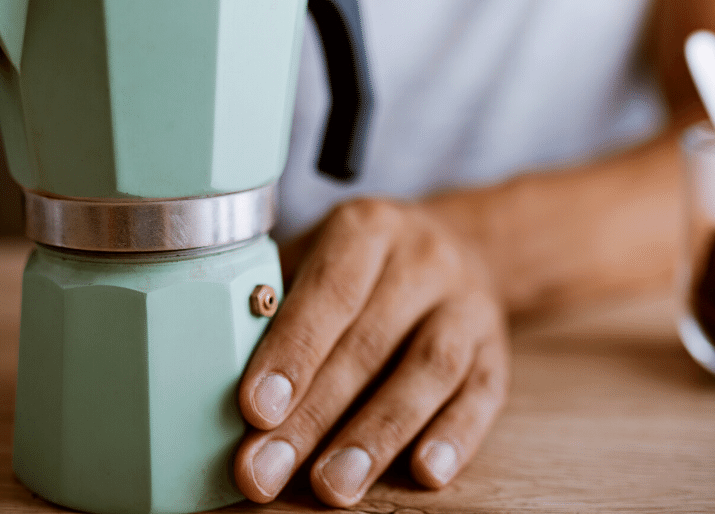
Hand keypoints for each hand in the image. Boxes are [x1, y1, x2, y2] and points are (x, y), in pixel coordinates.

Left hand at [234, 198, 510, 507]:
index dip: (292, 353)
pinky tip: (424, 472)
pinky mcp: (497, 350)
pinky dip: (455, 437)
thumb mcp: (318, 255)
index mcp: (368, 229)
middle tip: (268, 469)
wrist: (466, 245)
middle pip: (369, 344)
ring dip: (378, 435)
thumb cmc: (365, 265)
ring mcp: (467, 305)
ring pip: (428, 371)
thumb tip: (216, 367)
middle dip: (314, 415)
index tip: (256, 409)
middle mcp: (424, 260)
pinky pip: (482, 395)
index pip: (328, 293)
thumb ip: (275, 302)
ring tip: (335, 485)